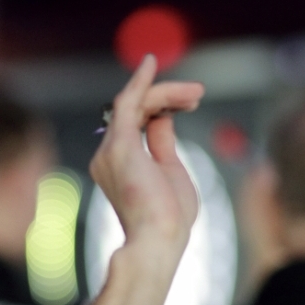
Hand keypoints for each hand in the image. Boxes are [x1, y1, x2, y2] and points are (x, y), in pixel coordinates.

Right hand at [89, 55, 204, 267]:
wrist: (158, 240)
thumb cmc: (169, 219)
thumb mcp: (170, 171)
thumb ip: (163, 142)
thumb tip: (164, 117)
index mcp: (119, 164)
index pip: (137, 122)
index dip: (163, 106)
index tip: (190, 102)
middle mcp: (106, 155)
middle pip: (136, 109)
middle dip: (168, 96)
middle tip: (198, 94)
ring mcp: (109, 149)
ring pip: (136, 102)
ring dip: (167, 92)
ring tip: (197, 93)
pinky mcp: (120, 144)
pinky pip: (128, 101)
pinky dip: (140, 81)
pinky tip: (151, 64)